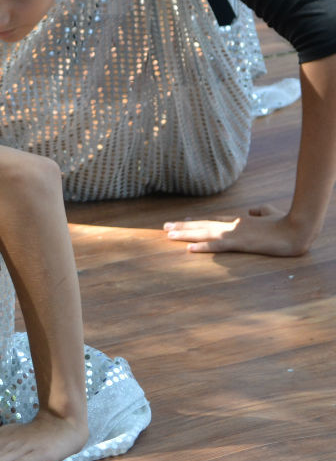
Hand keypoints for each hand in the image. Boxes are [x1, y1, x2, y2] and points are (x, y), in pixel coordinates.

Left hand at [164, 203, 311, 255]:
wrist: (297, 229)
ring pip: (205, 234)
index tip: (181, 220)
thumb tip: (252, 210)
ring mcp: (235, 233)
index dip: (196, 221)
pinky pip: (217, 246)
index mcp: (238, 220)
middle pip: (203, 225)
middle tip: (164, 227)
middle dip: (183, 226)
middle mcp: (232, 225)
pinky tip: (188, 249)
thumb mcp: (270, 213)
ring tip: (168, 234)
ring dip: (185, 234)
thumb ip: (259, 211)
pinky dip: (202, 247)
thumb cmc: (286, 222)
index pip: (212, 220)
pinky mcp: (241, 243)